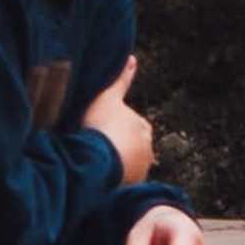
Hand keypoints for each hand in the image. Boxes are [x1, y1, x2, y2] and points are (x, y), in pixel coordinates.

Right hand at [82, 58, 156, 188]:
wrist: (97, 160)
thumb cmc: (100, 126)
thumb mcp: (107, 97)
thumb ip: (121, 79)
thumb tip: (132, 58)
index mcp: (142, 127)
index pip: (133, 125)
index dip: (117, 126)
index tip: (103, 129)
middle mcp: (147, 149)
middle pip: (131, 146)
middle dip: (119, 147)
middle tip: (98, 148)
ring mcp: (140, 170)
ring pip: (127, 165)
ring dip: (117, 165)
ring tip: (97, 164)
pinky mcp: (130, 187)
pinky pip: (123, 182)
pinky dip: (115, 180)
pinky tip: (100, 179)